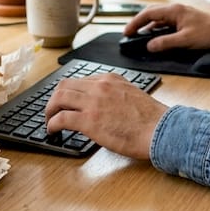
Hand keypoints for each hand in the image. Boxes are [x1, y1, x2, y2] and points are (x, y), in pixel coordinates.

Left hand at [45, 74, 167, 159]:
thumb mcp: (132, 95)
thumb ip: (116, 94)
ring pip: (58, 98)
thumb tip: (106, 105)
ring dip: (49, 110)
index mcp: (110, 79)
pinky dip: (52, 124)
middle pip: (64, 85)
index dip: (70, 92)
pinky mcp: (88, 120)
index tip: (67, 102)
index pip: (81, 80)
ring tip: (49, 121)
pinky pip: (60, 118)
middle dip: (54, 98)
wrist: (160, 130)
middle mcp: (99, 86)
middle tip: (52, 110)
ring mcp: (92, 102)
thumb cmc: (152, 119)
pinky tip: (53, 131)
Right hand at [123, 3, 209, 51]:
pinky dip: (157, 29)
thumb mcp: (185, 40)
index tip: (127, 32)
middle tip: (129, 33)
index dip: (135, 22)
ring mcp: (180, 14)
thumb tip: (149, 46)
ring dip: (148, 26)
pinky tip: (156, 37)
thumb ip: (165, 43)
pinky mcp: (184, 20)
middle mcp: (176, 9)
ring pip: (158, 17)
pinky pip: (166, 22)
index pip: (148, 13)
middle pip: (151, 13)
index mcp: (174, 10)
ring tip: (139, 36)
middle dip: (139, 22)